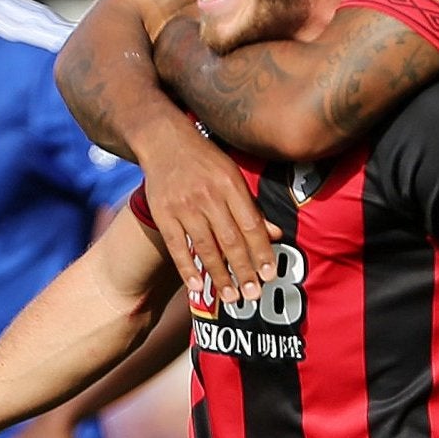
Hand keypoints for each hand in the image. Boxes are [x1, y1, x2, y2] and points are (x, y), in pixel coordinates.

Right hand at [132, 94, 276, 307]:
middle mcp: (208, 196)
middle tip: (254, 296)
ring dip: (219, 276)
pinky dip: (186, 267)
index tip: (270, 274)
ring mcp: (183, 206)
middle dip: (244, 271)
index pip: (251, 225)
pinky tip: (196, 286)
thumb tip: (276, 234)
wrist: (163, 140)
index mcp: (230, 185)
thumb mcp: (233, 174)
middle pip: (230, 241)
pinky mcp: (163, 213)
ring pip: (206, 248)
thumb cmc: (205, 159)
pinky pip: (177, 246)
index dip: (262, 252)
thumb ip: (251, 206)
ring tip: (231, 298)